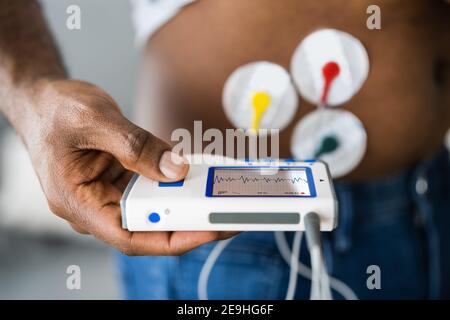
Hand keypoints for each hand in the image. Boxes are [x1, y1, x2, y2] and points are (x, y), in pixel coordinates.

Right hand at [21, 79, 234, 254]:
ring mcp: (109, 194)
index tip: (205, 230)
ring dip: (184, 205)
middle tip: (225, 214)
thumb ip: (136, 146)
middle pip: (146, 227)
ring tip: (216, 198)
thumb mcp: (95, 121)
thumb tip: (175, 169)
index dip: (169, 238)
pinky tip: (196, 178)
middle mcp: (95, 205)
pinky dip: (174, 185)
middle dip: (187, 223)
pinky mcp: (121, 181)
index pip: (128, 236)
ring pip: (153, 210)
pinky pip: (151, 190)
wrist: (43, 100)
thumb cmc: (54, 111)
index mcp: (78, 202)